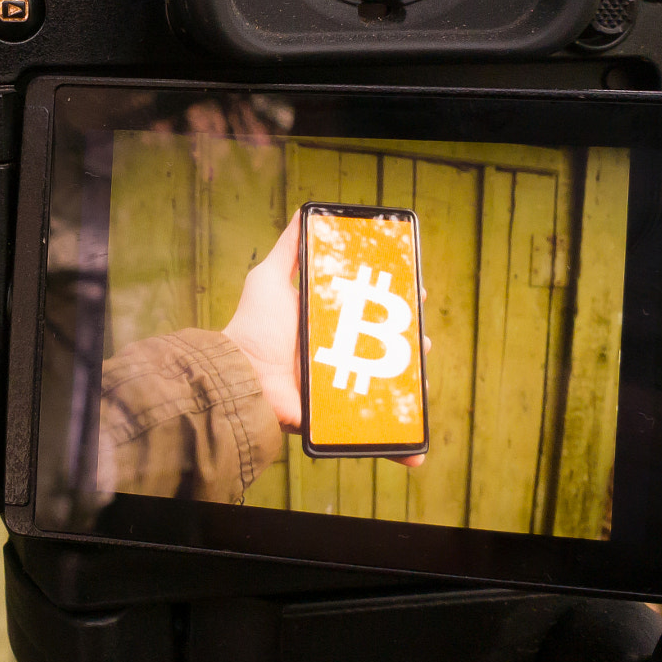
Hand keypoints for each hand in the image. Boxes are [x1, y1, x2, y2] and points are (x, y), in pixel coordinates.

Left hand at [221, 210, 427, 467]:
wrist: (240, 377)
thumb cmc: (252, 327)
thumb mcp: (268, 278)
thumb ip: (288, 249)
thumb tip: (306, 212)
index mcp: (326, 327)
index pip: (371, 316)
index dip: (396, 309)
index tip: (415, 298)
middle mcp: (335, 358)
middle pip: (387, 353)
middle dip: (412, 348)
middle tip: (422, 341)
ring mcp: (338, 389)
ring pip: (388, 390)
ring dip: (412, 390)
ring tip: (420, 381)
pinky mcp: (337, 418)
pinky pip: (371, 431)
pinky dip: (399, 444)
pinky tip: (416, 448)